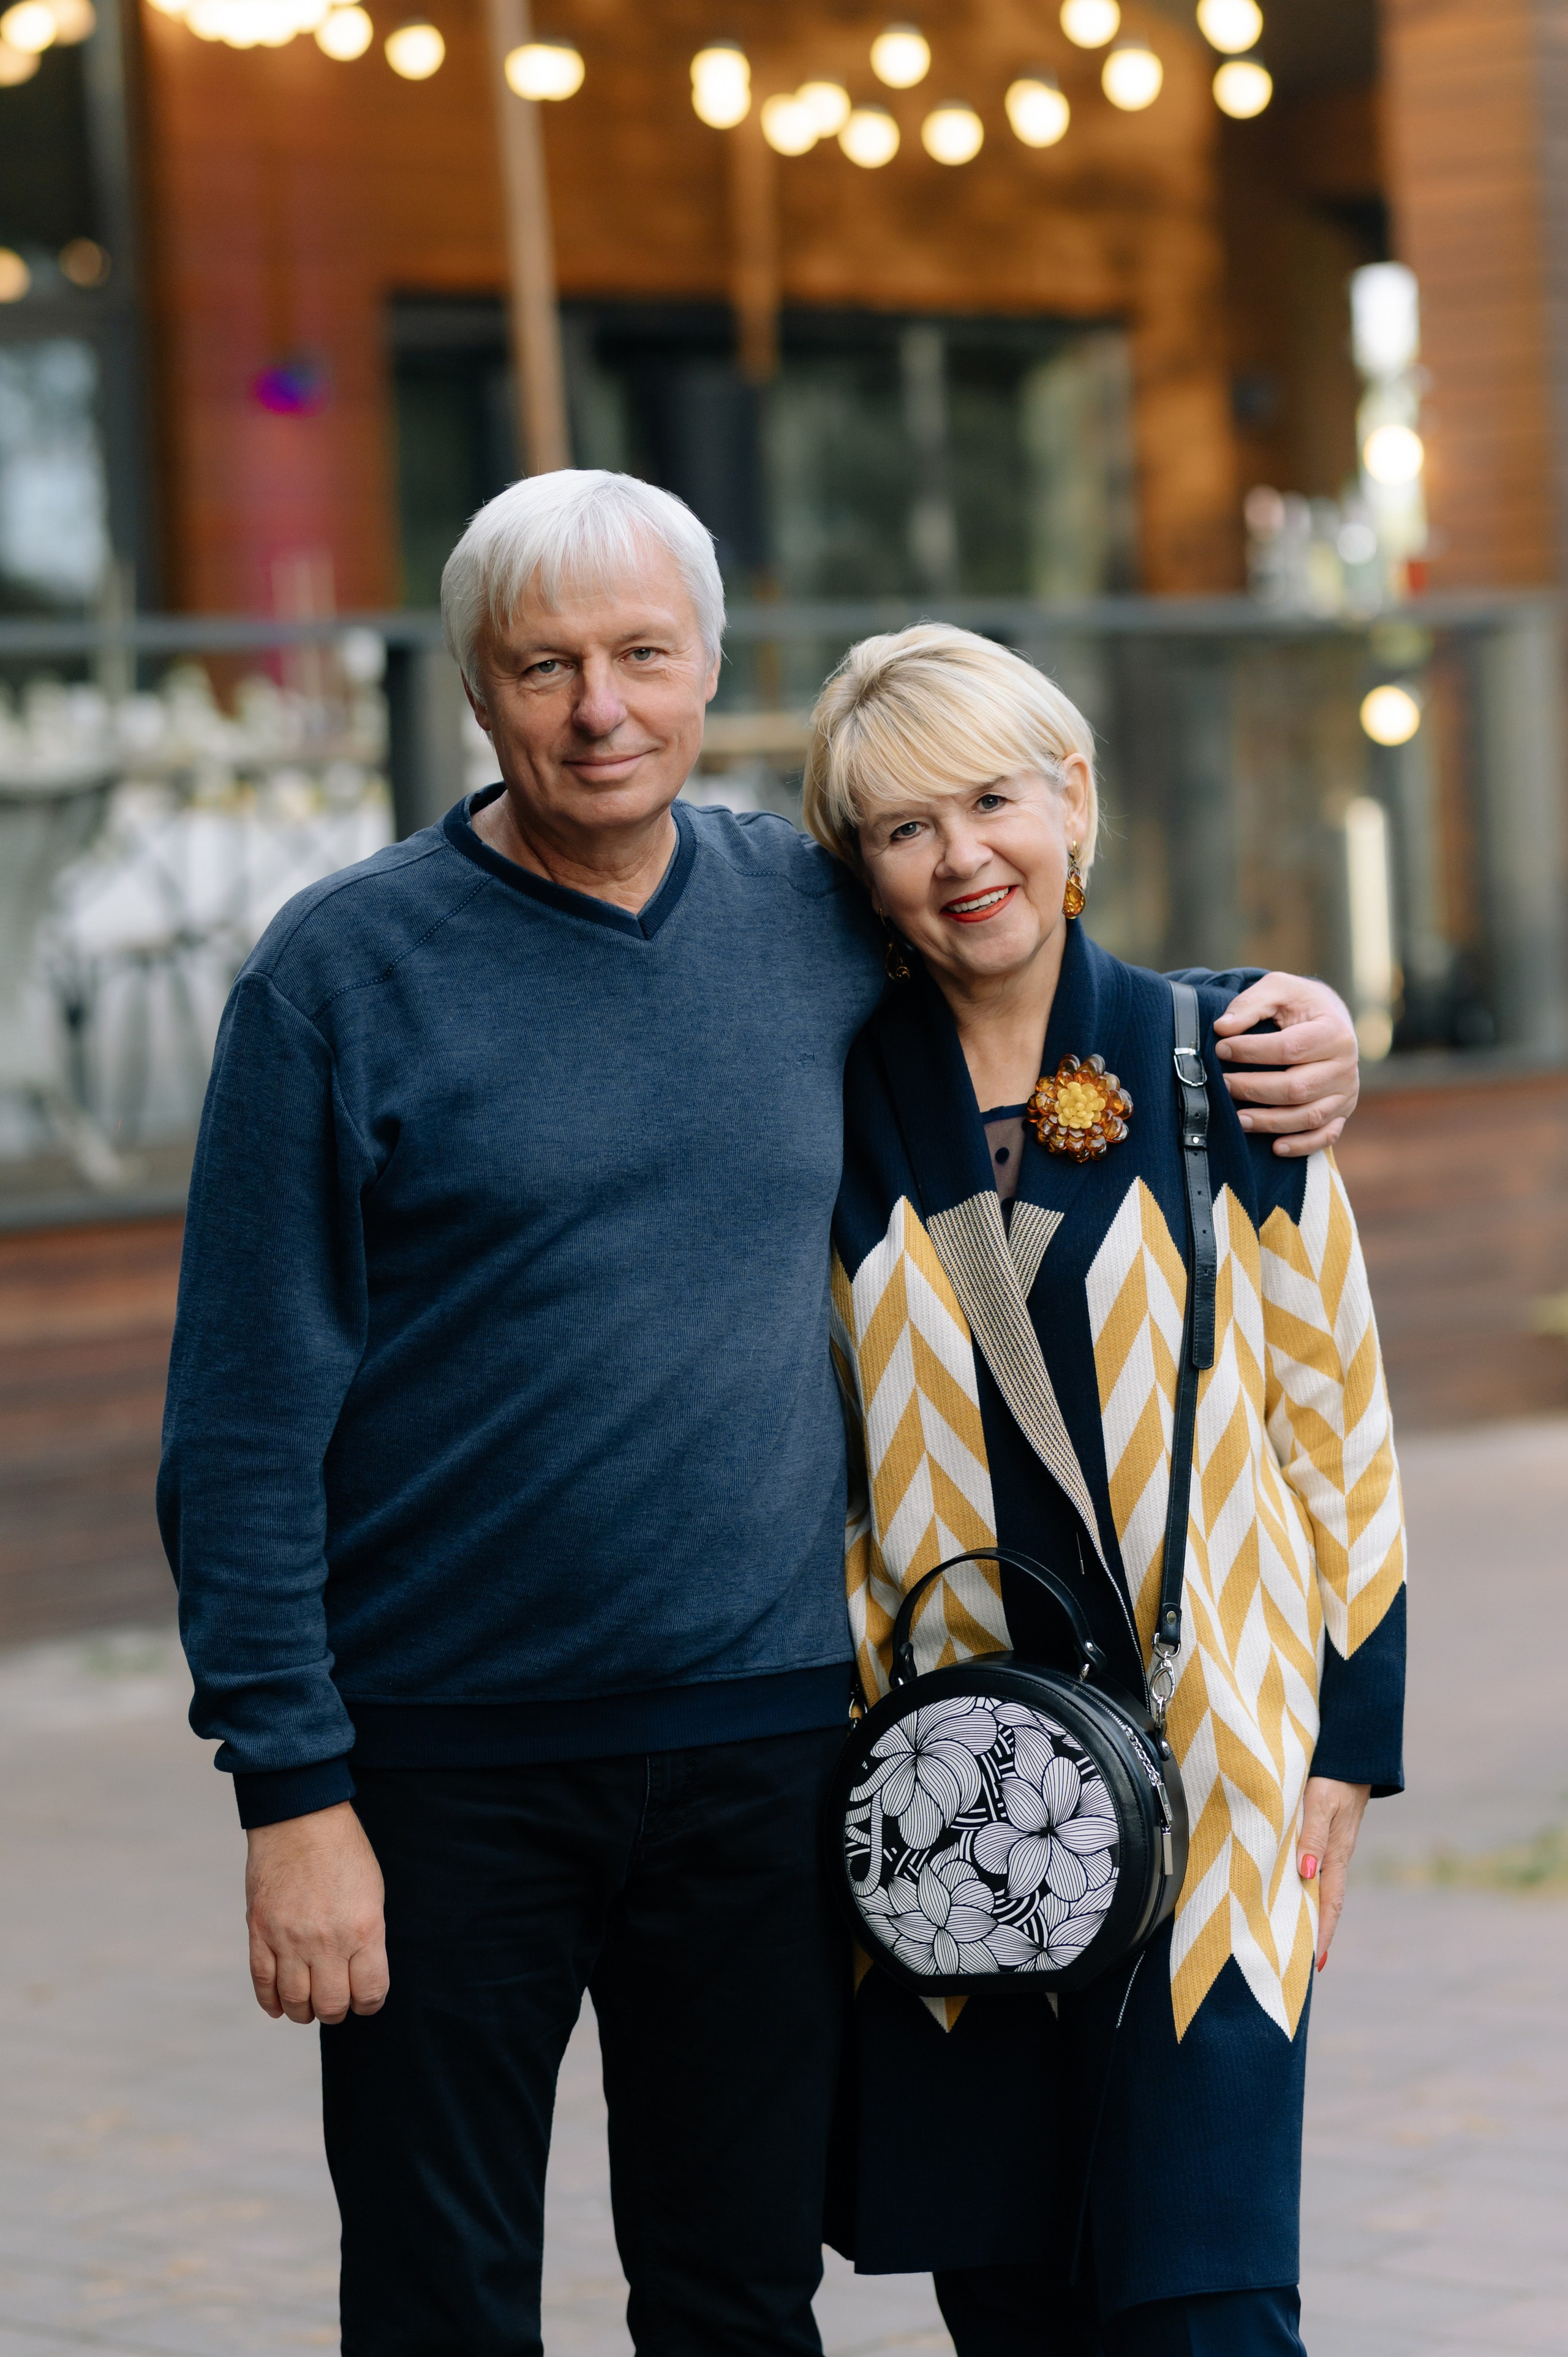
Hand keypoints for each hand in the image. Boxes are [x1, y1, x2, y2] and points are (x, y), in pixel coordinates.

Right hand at [245, 1800, 387, 2026]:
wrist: (300, 1818)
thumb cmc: (344, 1851)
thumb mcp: (373, 1893)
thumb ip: (367, 1937)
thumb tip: (359, 1976)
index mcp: (363, 1929)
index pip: (370, 1992)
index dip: (369, 2003)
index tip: (365, 2000)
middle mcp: (326, 1941)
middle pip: (331, 2005)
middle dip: (336, 2011)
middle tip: (336, 2004)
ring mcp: (288, 1939)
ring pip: (295, 2002)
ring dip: (304, 2012)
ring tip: (309, 2007)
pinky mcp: (259, 1932)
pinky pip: (263, 1983)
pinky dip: (272, 2002)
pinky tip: (280, 2007)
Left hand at [1213, 974, 1358, 1156]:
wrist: (1328, 1019)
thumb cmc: (1299, 1004)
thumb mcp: (1278, 989)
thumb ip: (1251, 1003)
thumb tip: (1223, 1027)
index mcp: (1334, 1032)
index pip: (1290, 1048)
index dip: (1252, 1051)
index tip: (1221, 1048)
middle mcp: (1346, 1065)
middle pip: (1297, 1088)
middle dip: (1254, 1089)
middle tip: (1223, 1084)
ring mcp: (1346, 1092)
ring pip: (1308, 1116)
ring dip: (1269, 1121)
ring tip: (1236, 1118)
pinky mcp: (1342, 1112)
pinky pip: (1326, 1135)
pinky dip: (1302, 1145)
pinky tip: (1275, 1147)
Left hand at [1297, 1776, 1369, 1970]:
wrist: (1351, 1752)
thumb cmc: (1332, 1775)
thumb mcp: (1319, 1802)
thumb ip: (1311, 1835)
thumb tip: (1305, 1873)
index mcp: (1336, 1854)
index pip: (1329, 1903)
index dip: (1322, 1932)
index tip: (1314, 1963)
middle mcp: (1334, 1855)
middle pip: (1325, 1902)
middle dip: (1315, 1931)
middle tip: (1299, 1961)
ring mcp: (1331, 1845)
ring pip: (1319, 1886)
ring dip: (1309, 1910)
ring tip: (1293, 1936)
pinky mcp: (1325, 1832)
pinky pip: (1315, 1867)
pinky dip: (1305, 1885)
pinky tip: (1294, 1889)